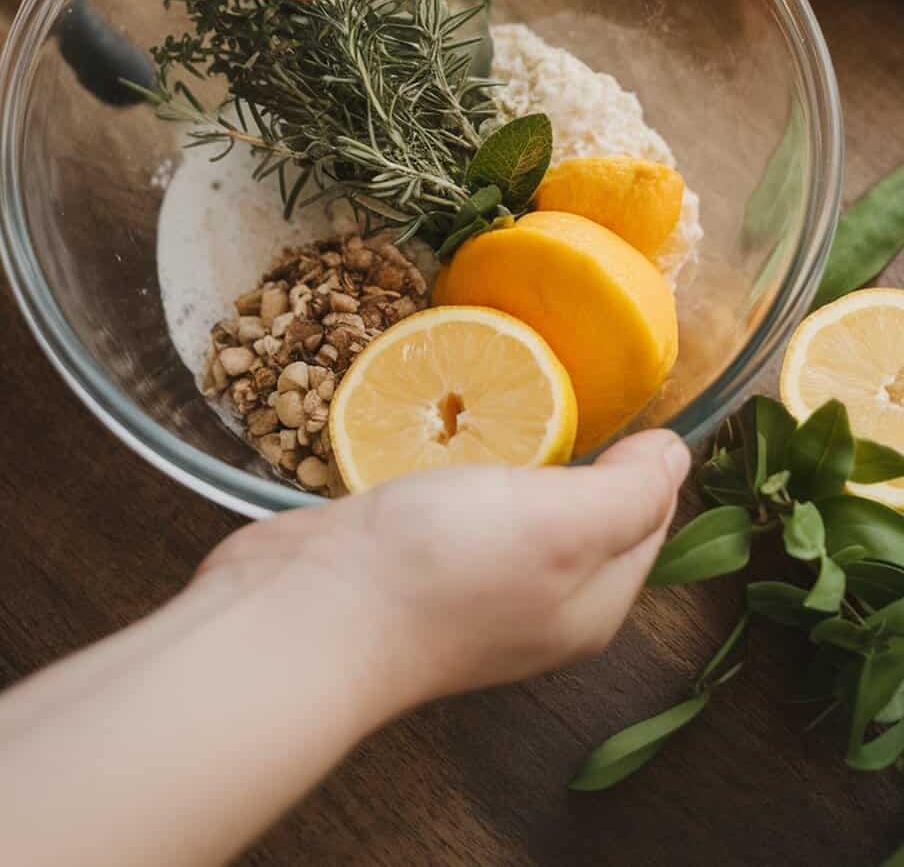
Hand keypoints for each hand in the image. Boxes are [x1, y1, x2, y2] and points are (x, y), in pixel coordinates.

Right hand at [199, 429, 690, 709]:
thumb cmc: (445, 567)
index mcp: (593, 603)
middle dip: (589, 450)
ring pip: (522, 506)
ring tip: (521, 391)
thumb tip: (679, 456)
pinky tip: (456, 432)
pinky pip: (464, 504)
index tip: (634, 387)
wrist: (308, 609)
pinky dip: (470, 464)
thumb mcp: (564, 524)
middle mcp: (541, 602)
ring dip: (524, 452)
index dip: (649, 456)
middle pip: (589, 513)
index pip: (649, 519)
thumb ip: (631, 494)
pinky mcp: (415, 559)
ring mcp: (472, 584)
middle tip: (580, 376)